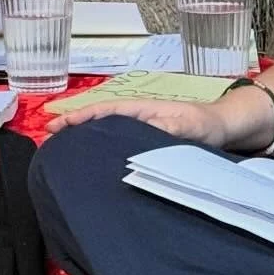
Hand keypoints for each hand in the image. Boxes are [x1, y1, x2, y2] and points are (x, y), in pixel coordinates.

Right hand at [51, 96, 235, 145]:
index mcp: (139, 110)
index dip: (77, 119)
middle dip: (71, 130)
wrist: (226, 130)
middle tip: (47, 142)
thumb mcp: (186, 126)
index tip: (55, 127)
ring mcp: (139, 132)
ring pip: (104, 135)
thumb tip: (133, 137)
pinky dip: (100, 152)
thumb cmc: (205, 125)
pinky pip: (116, 147)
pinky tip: (92, 164)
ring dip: (83, 142)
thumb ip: (164, 129)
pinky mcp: (146, 146)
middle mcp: (135, 119)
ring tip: (61, 154)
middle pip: (96, 122)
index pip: (101, 112)